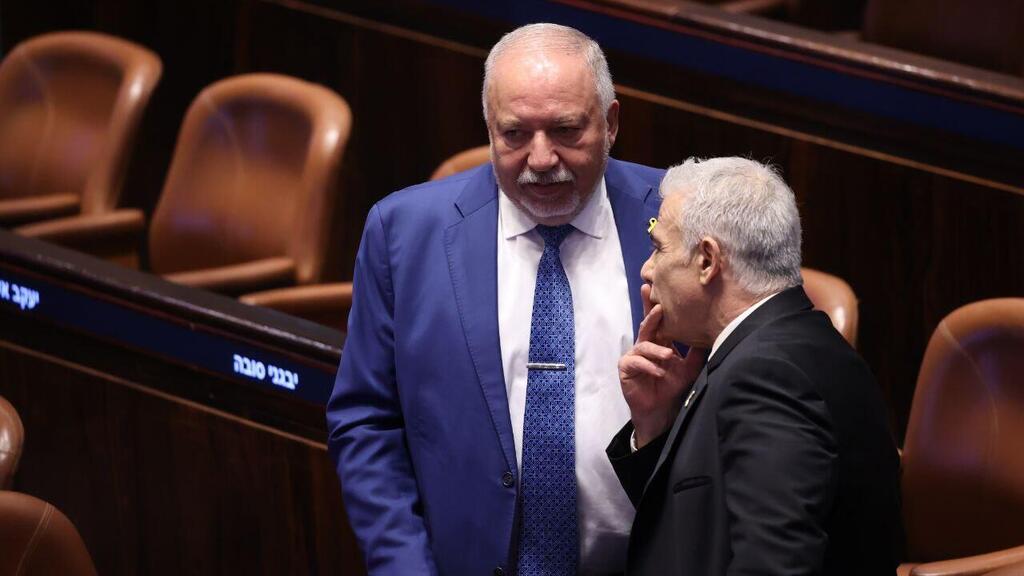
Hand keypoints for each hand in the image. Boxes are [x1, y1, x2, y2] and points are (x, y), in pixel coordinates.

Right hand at [619, 284, 705, 447]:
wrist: (661, 410)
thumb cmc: (672, 387)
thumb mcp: (689, 367)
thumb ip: (696, 351)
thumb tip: (712, 333)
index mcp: (659, 342)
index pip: (659, 322)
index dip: (657, 307)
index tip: (659, 291)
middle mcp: (645, 345)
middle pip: (647, 324)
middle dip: (649, 312)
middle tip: (657, 304)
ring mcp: (634, 355)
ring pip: (644, 344)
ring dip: (657, 350)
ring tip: (669, 357)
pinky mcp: (626, 368)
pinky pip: (637, 362)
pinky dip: (649, 366)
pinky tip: (659, 372)